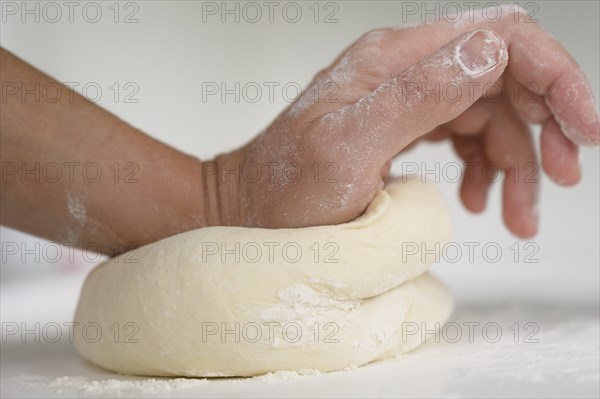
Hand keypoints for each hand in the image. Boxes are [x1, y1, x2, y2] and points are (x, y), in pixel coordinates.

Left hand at [213, 9, 598, 237]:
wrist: (247, 212)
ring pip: (488, 114)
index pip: (499, 37)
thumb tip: (488, 52)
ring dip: (516, 162)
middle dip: (543, 126)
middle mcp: (402, 69)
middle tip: (563, 178)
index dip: (554, 76)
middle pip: (503, 76)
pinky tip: (478, 200)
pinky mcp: (401, 127)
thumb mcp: (348, 149)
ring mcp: (402, 98)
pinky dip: (484, 167)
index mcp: (394, 59)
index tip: (584, 129)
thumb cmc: (284, 191)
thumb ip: (417, 97)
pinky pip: (462, 135)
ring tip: (516, 215)